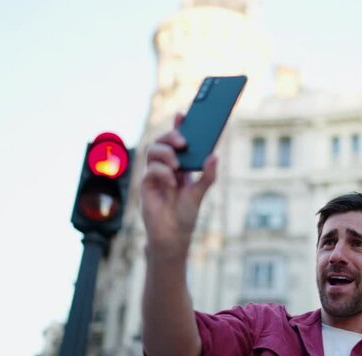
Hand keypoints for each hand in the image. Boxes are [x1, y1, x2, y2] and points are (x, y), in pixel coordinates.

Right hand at [140, 113, 216, 261]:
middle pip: (163, 141)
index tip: (183, 114)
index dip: (179, 126)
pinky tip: (172, 182)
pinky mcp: (146, 184)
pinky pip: (150, 169)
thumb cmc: (185, 214)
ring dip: (166, 153)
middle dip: (171, 136)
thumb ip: (208, 175)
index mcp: (181, 165)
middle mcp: (167, 166)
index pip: (178, 141)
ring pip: (153, 150)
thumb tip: (214, 156)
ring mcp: (155, 174)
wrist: (172, 235)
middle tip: (182, 142)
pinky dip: (162, 172)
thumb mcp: (200, 193)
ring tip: (177, 165)